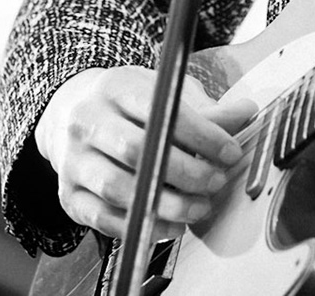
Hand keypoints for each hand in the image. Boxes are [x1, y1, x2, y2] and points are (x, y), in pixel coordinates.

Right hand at [34, 65, 256, 238]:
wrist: (72, 115)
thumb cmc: (128, 106)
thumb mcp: (164, 93)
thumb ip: (205, 109)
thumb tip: (246, 113)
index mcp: (115, 87)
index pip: (160, 109)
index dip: (201, 135)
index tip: (229, 152)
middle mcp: (87, 120)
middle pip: (136, 150)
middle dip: (186, 172)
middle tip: (215, 182)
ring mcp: (73, 160)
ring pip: (118, 188)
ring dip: (166, 205)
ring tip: (198, 208)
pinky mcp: (69, 195)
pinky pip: (104, 218)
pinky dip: (142, 226)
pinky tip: (171, 226)